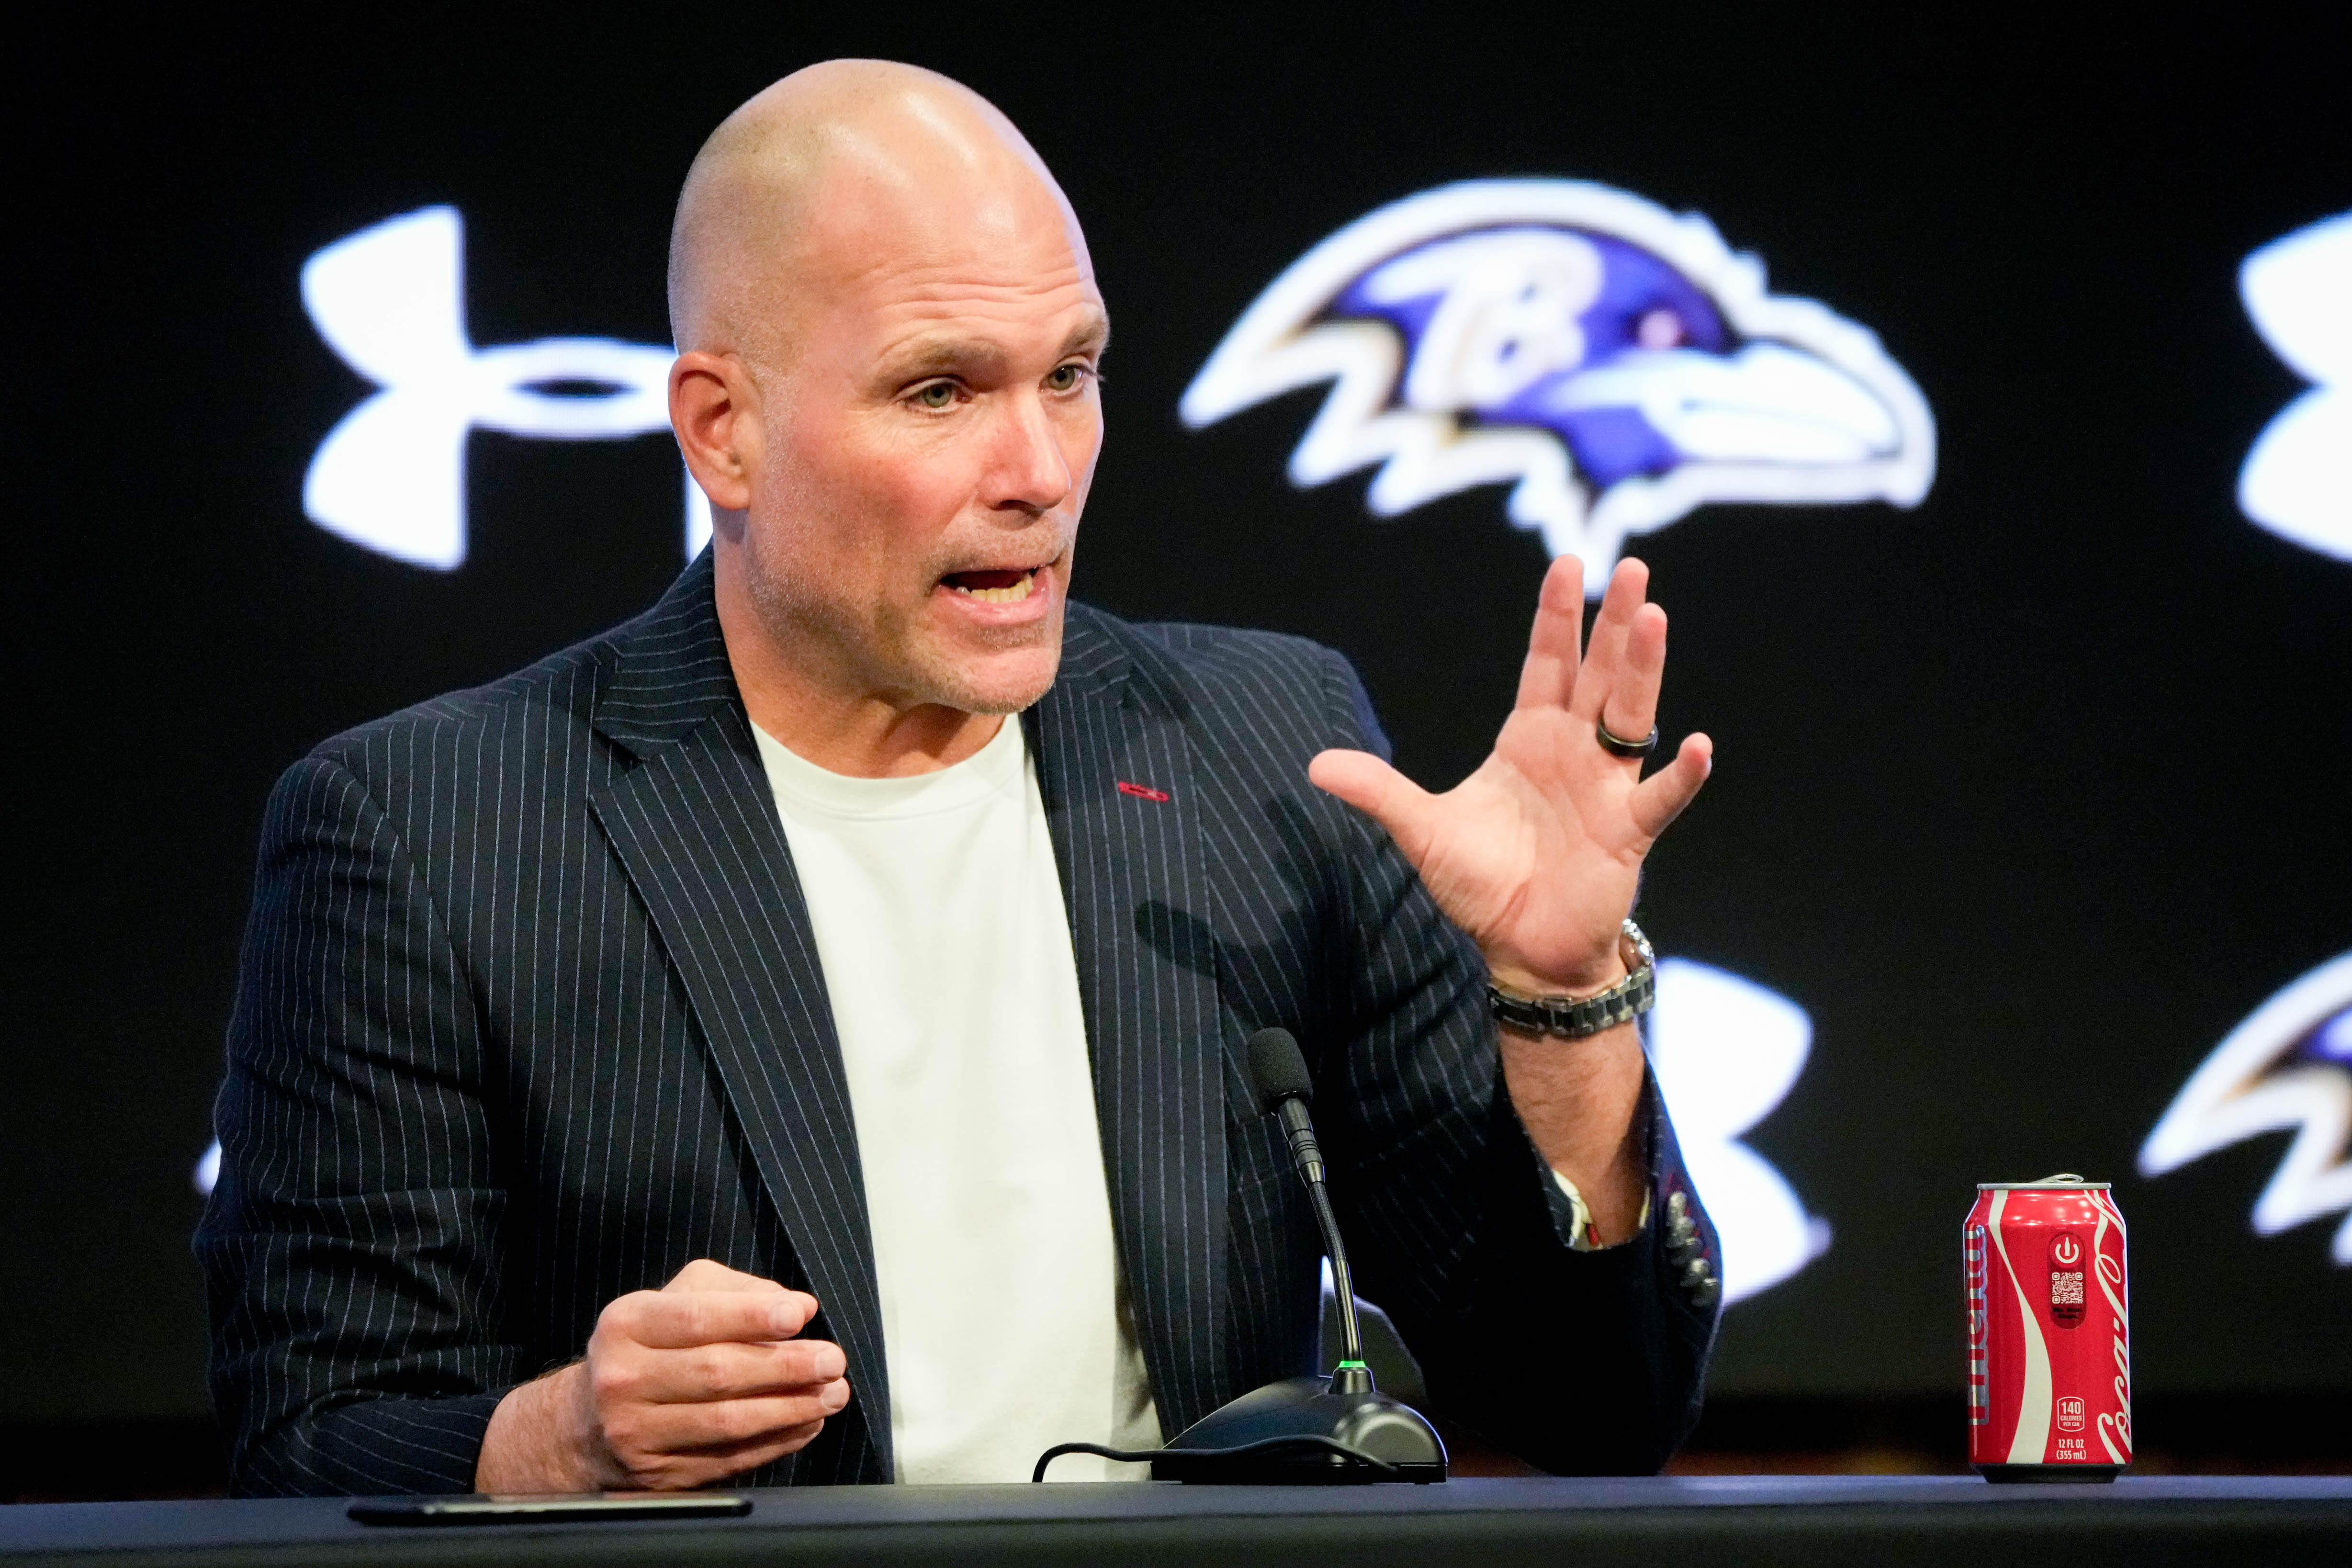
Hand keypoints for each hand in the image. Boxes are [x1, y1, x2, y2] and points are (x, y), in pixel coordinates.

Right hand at [475, 1259, 849, 1491]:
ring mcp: (637, 1433)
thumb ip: (733, 1291)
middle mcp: (624, 1379)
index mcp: (627, 1325)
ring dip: (791, 1407)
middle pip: (718, 1373)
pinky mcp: (658, 1475)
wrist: (587, 1420)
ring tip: (831, 1392)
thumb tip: (792, 1305)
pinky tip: (806, 1422)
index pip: (697, 1318)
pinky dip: (777, 1440)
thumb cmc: (646, 1347)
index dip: (753, 1316)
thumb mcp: (675, 1299)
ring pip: (728, 1422)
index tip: (800, 1314)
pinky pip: (730, 1458)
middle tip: (831, 1359)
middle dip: (786, 1366)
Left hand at [1309, 556, 1710, 993]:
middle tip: (1631, 567)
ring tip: (1654, 617)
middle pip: (1598, 673)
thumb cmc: (1480, 883)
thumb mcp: (1421, 830)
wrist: (1519, 947)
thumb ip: (1377, 791)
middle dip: (1614, 622)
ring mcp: (1606, 788)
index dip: (1556, 616)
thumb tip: (1314, 764)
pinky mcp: (1627, 832)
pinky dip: (1683, 775)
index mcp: (1530, 739)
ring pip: (1630, 716)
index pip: (1547, 663)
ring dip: (1643, 669)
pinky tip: (1700, 746)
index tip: (1567, 564)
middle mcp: (1574, 751)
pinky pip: (1661, 797)